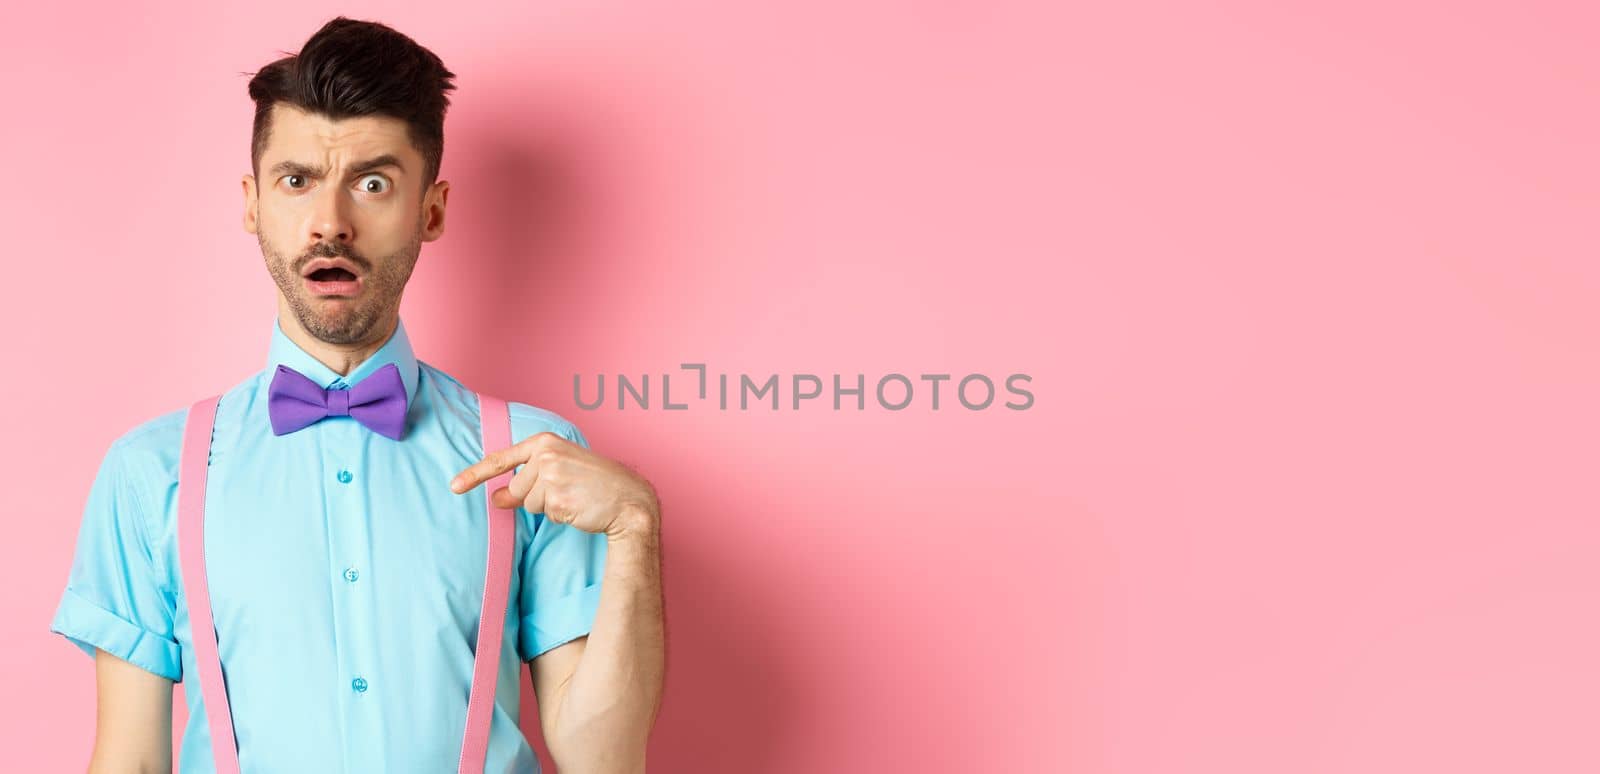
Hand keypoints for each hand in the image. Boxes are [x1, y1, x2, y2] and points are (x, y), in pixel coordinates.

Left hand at [449, 431, 658, 538]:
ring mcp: (551, 476)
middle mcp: (545, 455)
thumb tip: (497, 498)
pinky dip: (560, 516)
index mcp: (545, 442)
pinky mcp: (557, 498)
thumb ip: (526, 481)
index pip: (502, 459)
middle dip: (533, 497)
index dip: (475, 474)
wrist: (629, 498)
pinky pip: (545, 515)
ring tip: (575, 497)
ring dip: (549, 507)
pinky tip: (579, 507)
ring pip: (529, 504)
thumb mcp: (559, 472)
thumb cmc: (596, 484)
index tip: (454, 486)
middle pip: (516, 489)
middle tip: (566, 492)